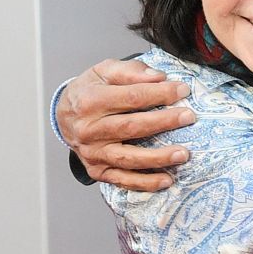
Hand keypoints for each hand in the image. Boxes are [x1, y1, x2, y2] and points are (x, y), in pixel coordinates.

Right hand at [58, 57, 194, 191]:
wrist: (63, 116)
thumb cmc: (88, 91)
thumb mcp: (104, 71)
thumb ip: (131, 72)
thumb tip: (159, 77)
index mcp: (90, 101)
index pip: (131, 97)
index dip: (159, 93)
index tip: (183, 90)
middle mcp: (89, 129)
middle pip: (131, 127)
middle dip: (163, 122)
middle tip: (189, 117)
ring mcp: (93, 152)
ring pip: (128, 158)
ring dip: (158, 157)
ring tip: (183, 154)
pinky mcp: (97, 170)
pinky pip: (122, 179)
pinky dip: (145, 183)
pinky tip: (166, 180)